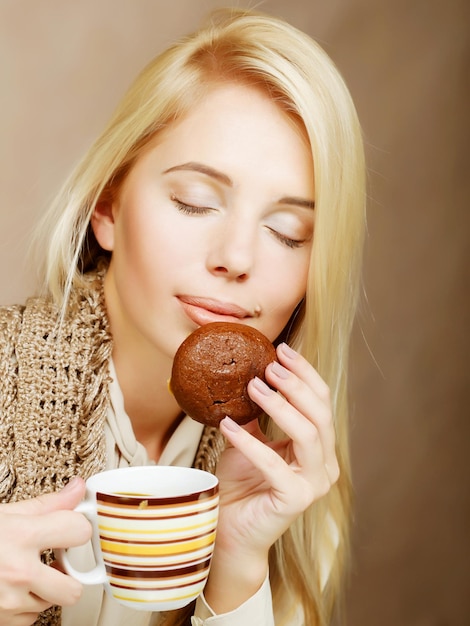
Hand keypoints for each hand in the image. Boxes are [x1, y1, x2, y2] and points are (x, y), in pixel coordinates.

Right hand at [0, 477, 90, 625]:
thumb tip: (77, 489)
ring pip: (49, 604)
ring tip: (24, 572)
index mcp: (21, 536)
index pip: (78, 531)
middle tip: (56, 561)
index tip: (72, 529)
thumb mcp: (5, 513)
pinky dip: (24, 607)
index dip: (78, 528)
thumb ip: (46, 505)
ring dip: (43, 591)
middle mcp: (17, 572)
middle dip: (67, 576)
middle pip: (72, 588)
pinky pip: (29, 620)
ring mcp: (7, 602)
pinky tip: (11, 588)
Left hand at [205, 342, 338, 612]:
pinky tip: (228, 426)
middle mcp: (324, 464)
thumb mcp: (250, 439)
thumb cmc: (242, 484)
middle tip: (270, 366)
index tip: (282, 350)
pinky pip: (274, 463)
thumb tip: (247, 374)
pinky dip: (249, 442)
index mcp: (319, 447)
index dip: (305, 373)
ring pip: (308, 433)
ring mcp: (314, 483)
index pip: (322, 402)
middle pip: (320, 414)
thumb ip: (256, 414)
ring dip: (280, 405)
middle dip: (296, 384)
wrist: (229, 527)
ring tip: (253, 387)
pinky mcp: (295, 499)